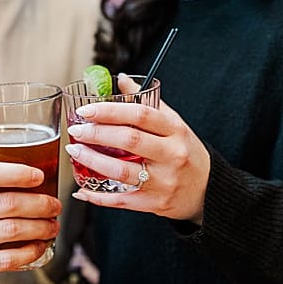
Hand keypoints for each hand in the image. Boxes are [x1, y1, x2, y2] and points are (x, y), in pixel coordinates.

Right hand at [0, 163, 60, 283]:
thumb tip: (37, 181)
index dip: (18, 173)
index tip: (40, 176)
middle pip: (8, 204)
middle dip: (40, 204)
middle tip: (55, 205)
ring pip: (12, 231)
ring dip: (41, 228)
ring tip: (52, 226)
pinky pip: (8, 258)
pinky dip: (31, 252)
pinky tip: (40, 246)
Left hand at [66, 74, 209, 223]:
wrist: (207, 189)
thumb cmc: (185, 151)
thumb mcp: (173, 123)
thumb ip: (146, 101)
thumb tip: (121, 79)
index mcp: (175, 130)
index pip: (140, 114)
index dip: (110, 110)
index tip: (86, 110)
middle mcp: (172, 154)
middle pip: (130, 140)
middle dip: (97, 134)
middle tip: (77, 130)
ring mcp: (164, 181)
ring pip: (122, 171)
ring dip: (92, 161)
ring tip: (75, 152)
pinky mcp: (155, 204)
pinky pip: (120, 200)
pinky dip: (97, 196)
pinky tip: (81, 188)